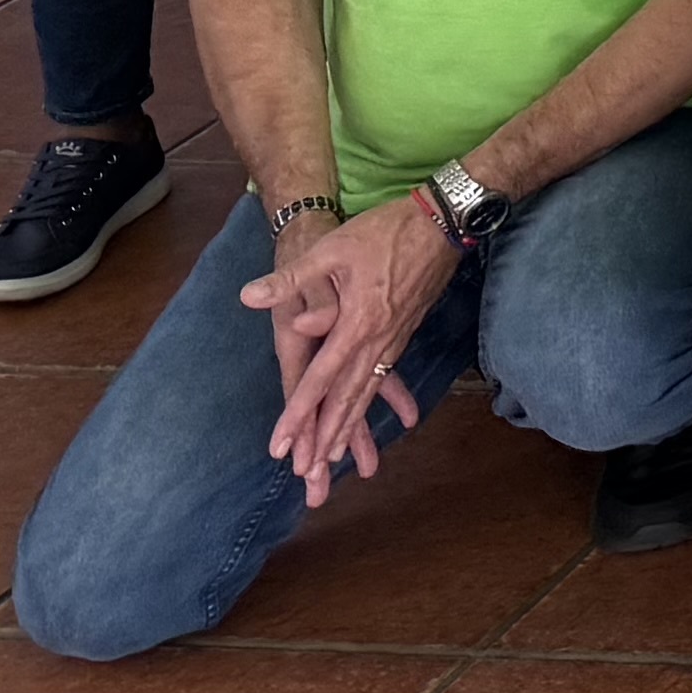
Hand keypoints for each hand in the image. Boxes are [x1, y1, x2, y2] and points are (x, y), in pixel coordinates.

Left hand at [247, 199, 452, 499]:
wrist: (443, 220)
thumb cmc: (384, 231)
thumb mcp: (332, 249)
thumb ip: (291, 278)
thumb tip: (249, 296)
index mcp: (355, 324)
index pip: (319, 380)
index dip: (298, 415)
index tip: (281, 447)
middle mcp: (377, 340)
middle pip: (348, 398)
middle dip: (327, 437)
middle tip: (309, 472)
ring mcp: (395, 338)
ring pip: (367, 392)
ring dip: (350, 426)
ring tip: (337, 458)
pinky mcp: (405, 331)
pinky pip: (383, 378)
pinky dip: (371, 402)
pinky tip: (366, 411)